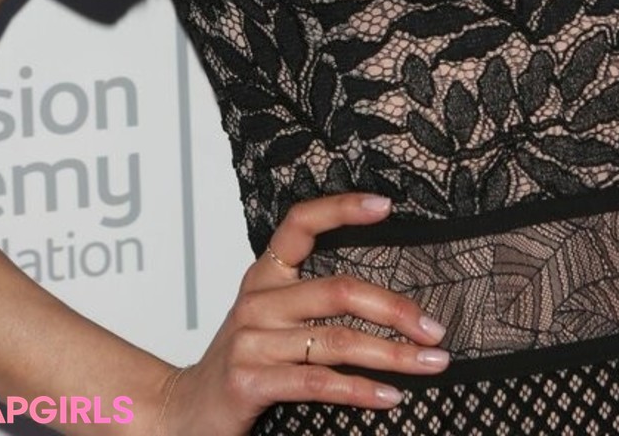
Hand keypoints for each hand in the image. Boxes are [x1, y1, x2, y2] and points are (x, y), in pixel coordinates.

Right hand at [159, 192, 449, 433]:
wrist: (183, 414)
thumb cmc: (241, 364)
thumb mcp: (268, 319)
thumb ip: (311, 301)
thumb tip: (386, 299)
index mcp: (264, 276)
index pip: (300, 223)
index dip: (341, 209)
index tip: (385, 205)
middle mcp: (258, 301)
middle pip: (339, 289)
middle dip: (396, 309)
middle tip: (435, 328)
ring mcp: (252, 341)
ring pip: (337, 339)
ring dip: (393, 354)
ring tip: (430, 363)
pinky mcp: (251, 381)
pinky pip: (318, 381)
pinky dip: (360, 389)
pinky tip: (389, 396)